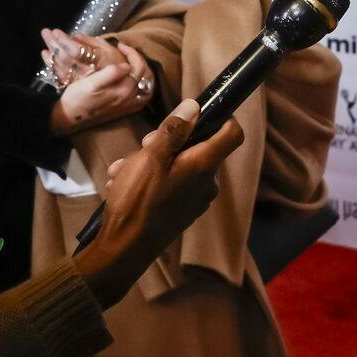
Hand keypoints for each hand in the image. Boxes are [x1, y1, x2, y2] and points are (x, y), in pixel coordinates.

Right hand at [46, 29, 151, 133]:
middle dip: (139, 60)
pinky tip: (131, 78)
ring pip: (145, 86)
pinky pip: (139, 95)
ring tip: (132, 61)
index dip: (132, 53)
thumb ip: (111, 73)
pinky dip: (139, 83)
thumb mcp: (92, 83)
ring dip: (142, 72)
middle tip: (127, 51)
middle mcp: (129, 100)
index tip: (120, 45)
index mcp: (124, 91)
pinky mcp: (122, 109)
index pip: (139, 67)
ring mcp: (127, 106)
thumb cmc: (78, 98)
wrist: (69, 117)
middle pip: (145, 77)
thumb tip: (126, 65)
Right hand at [76, 98, 242, 307]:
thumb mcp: (151, 157)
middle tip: (141, 146)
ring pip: (177, 165)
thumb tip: (194, 107)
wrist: (124, 249)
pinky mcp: (181, 211)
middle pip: (197, 147)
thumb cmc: (138, 200)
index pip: (233, 134)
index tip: (198, 112)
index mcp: (204, 166)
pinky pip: (170, 184)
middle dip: (167, 141)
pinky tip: (125, 185)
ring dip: (150, 162)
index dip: (223, 117)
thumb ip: (174, 130)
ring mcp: (195, 199)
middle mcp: (206, 183)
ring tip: (123, 170)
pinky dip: (150, 180)